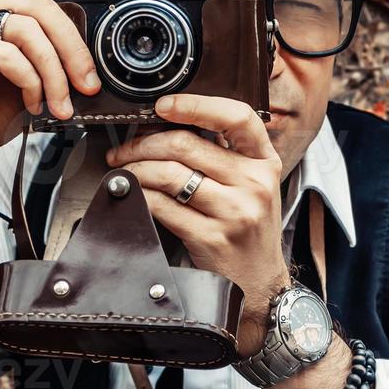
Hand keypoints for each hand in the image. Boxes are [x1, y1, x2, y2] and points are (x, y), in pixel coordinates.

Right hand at [0, 0, 116, 180]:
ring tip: (61, 105)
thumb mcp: (27, 81)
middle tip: (89, 83)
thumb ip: (50, 58)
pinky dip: (29, 82)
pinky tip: (31, 104)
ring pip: (28, 31)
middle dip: (74, 48)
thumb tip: (93, 58)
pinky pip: (7, 55)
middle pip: (41, 6)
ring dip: (55, 73)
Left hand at [105, 93, 291, 353]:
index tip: (163, 105)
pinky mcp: (211, 237)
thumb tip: (164, 125)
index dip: (196, 104)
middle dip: (143, 143)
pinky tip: (134, 195)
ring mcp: (234, 212)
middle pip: (187, 144)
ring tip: (124, 172)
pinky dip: (139, 196)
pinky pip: (162, 206)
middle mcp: (255, 183)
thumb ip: (224, 155)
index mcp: (264, 162)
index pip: (237, 117)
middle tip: (123, 149)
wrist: (260, 285)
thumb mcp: (252, 186)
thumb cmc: (249, 230)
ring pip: (169, 174)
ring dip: (135, 169)